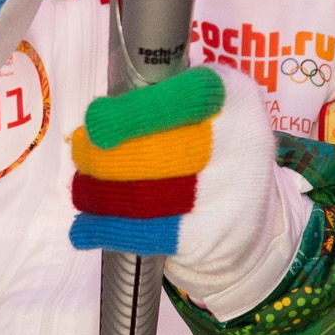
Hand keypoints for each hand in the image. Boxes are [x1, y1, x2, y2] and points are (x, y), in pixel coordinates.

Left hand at [70, 63, 309, 319]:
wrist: (252, 203)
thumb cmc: (214, 136)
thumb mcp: (207, 100)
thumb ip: (161, 99)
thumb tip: (98, 121)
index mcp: (235, 98)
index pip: (184, 101)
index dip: (136, 114)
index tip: (96, 122)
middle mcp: (239, 144)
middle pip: (158, 154)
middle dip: (106, 156)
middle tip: (81, 152)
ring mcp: (227, 195)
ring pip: (147, 196)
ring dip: (101, 192)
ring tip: (82, 186)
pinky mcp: (210, 236)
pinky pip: (149, 233)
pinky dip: (109, 229)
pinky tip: (82, 228)